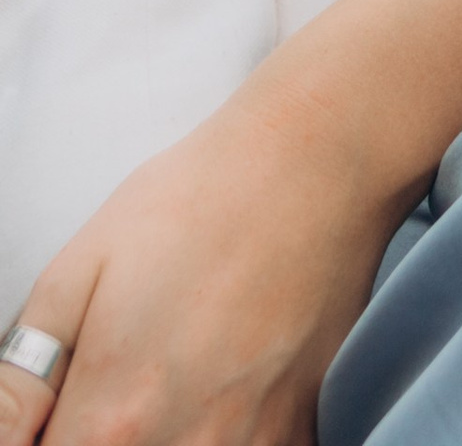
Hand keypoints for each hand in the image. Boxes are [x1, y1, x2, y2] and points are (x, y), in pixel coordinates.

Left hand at [0, 87, 397, 445]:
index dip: (52, 443)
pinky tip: (221, 389)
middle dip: (103, 438)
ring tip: (171, 383)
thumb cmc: (195, 200)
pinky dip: (226, 438)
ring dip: (168, 439)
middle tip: (121, 388)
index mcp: (110, 418)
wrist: (314, 159)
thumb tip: (5, 435)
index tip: (61, 418)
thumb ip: (21, 382)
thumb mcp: (78, 270)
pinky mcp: (299, 432)